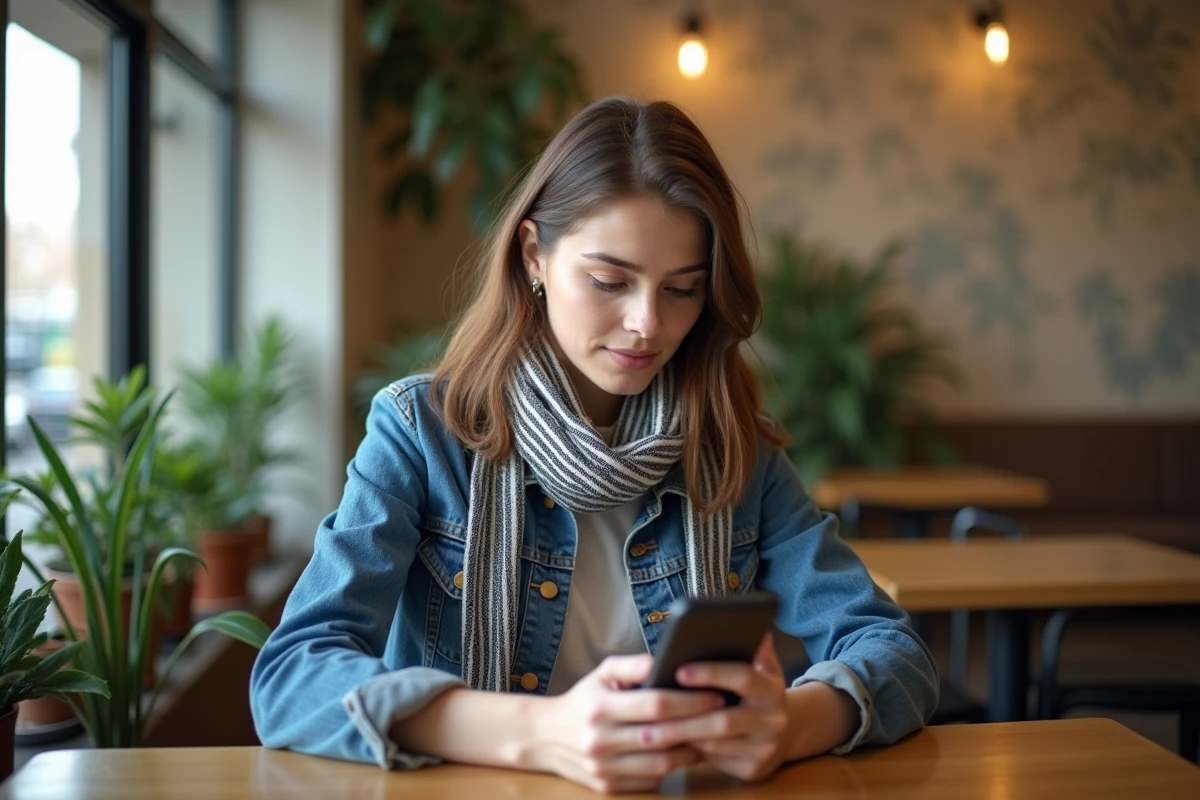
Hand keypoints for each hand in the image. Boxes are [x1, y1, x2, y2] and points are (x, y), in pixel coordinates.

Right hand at [529, 654, 725, 793]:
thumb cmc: (584, 699)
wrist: (544, 737)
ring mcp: (603, 768)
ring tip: (709, 736)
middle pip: (662, 737)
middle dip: (699, 726)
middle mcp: (599, 740)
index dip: (690, 701)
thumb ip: (634, 664)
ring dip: (690, 752)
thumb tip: (667, 660)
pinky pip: (650, 781)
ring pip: (661, 765)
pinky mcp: (607, 787)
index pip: (656, 705)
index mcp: (600, 707)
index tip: (715, 695)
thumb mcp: (602, 672)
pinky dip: (672, 769)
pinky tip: (685, 753)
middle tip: (725, 716)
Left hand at [634, 633, 790, 782]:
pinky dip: (689, 752)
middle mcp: (773, 721)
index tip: (679, 669)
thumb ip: (753, 646)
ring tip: (648, 728)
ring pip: (715, 744)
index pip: (744, 677)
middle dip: (685, 715)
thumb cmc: (760, 691)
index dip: (711, 673)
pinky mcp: (752, 771)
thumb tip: (745, 621)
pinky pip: (715, 761)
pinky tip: (665, 745)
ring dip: (681, 736)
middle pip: (725, 720)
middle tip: (650, 712)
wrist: (787, 732)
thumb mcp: (764, 666)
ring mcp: (764, 749)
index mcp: (773, 690)